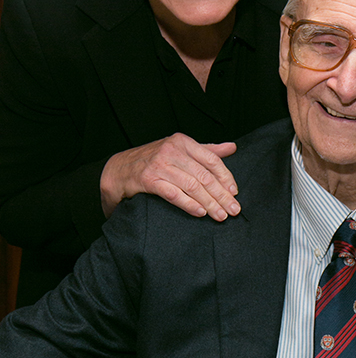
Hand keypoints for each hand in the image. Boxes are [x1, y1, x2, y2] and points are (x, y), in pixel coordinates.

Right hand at [100, 134, 238, 220]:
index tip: (235, 192)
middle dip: (221, 195)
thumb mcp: (179, 150)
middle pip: (204, 175)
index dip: (226, 177)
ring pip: (192, 185)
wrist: (116, 170)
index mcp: (183, 142)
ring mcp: (159, 164)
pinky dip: (189, 204)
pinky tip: (200, 213)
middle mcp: (172, 150)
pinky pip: (173, 193)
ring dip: (209, 203)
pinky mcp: (147, 179)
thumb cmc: (153, 160)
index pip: (212, 159)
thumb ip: (206, 150)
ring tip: (221, 216)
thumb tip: (232, 147)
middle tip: (234, 209)